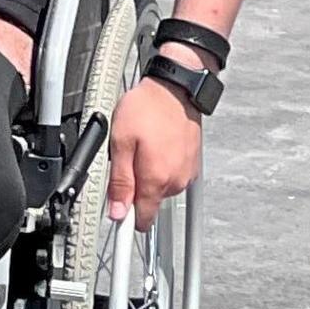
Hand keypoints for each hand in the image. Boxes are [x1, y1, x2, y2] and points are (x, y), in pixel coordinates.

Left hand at [105, 73, 205, 229]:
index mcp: (156, 179)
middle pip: (148, 201)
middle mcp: (175, 181)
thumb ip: (119, 182)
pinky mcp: (192, 164)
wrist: (175, 89)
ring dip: (148, 175)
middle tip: (126, 159)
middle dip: (134, 187)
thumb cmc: (147, 109)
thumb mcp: (120, 143)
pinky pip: (171, 175)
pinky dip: (162, 166)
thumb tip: (117, 211)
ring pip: (160, 188)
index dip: (126, 219)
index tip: (117, 215)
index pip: (142, 219)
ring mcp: (186, 173)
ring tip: (143, 147)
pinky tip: (156, 145)